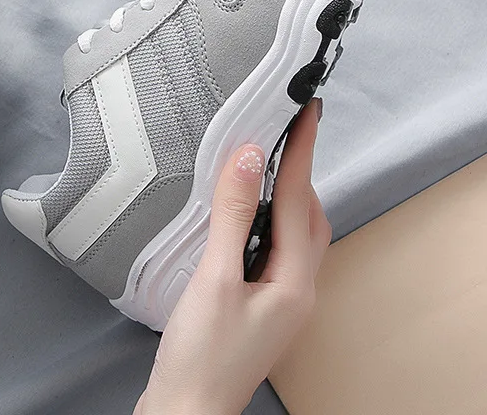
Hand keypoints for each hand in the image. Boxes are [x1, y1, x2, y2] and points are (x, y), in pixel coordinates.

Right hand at [134, 99, 329, 414]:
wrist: (186, 412)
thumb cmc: (201, 351)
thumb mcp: (215, 278)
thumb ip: (233, 216)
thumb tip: (248, 158)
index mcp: (295, 282)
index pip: (301, 201)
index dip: (303, 152)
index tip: (308, 111)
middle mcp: (297, 290)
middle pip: (310, 219)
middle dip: (299, 174)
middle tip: (284, 135)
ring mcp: (280, 301)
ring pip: (295, 236)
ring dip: (285, 198)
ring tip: (263, 165)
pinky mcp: (260, 306)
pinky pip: (274, 250)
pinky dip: (266, 221)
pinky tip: (243, 216)